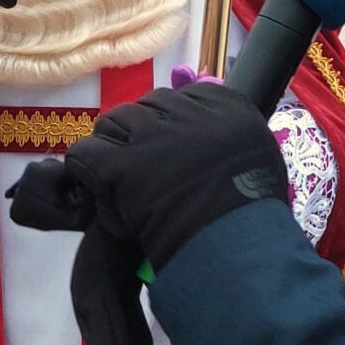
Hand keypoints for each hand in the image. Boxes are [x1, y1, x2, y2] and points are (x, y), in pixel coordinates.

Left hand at [8, 80, 284, 270]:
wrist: (234, 247)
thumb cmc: (253, 214)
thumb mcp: (258, 157)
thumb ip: (229, 135)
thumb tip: (206, 125)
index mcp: (223, 104)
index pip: (178, 97)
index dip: (167, 126)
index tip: (170, 154)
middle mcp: (184, 111)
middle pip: (142, 108)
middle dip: (138, 135)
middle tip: (143, 171)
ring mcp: (150, 134)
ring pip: (111, 124)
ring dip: (111, 149)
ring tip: (120, 182)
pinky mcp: (121, 163)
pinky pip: (86, 153)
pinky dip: (86, 170)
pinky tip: (98, 189)